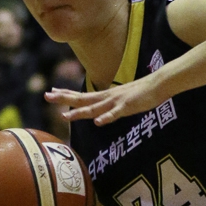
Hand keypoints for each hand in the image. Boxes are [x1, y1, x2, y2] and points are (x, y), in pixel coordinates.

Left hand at [46, 72, 167, 126]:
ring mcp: (116, 101)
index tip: (51, 92)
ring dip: (79, 112)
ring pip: (94, 108)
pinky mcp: (128, 106)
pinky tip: (98, 122)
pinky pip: (116, 114)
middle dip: (63, 98)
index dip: (66, 93)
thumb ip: (110, 104)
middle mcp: (107, 97)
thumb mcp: (121, 98)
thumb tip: (100, 111)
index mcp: (105, 95)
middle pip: (82, 98)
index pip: (81, 94)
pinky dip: (106, 118)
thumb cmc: (141, 92)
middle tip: (46, 96)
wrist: (159, 83)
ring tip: (65, 116)